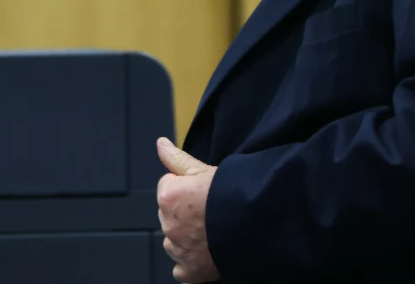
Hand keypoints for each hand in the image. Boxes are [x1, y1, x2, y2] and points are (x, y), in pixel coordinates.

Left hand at [156, 137, 220, 282]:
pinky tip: (206, 251)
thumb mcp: (203, 169)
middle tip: (209, 210)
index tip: (202, 191)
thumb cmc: (232, 194)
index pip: (168, 186)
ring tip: (211, 230)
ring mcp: (179, 250)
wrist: (255, 222)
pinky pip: (181, 267)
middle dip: (184, 212)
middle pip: (169, 214)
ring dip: (186, 237)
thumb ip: (177, 158)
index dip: (186, 187)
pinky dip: (190, 262)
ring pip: (174, 241)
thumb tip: (160, 143)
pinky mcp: (190, 270)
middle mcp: (169, 224)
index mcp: (169, 197)